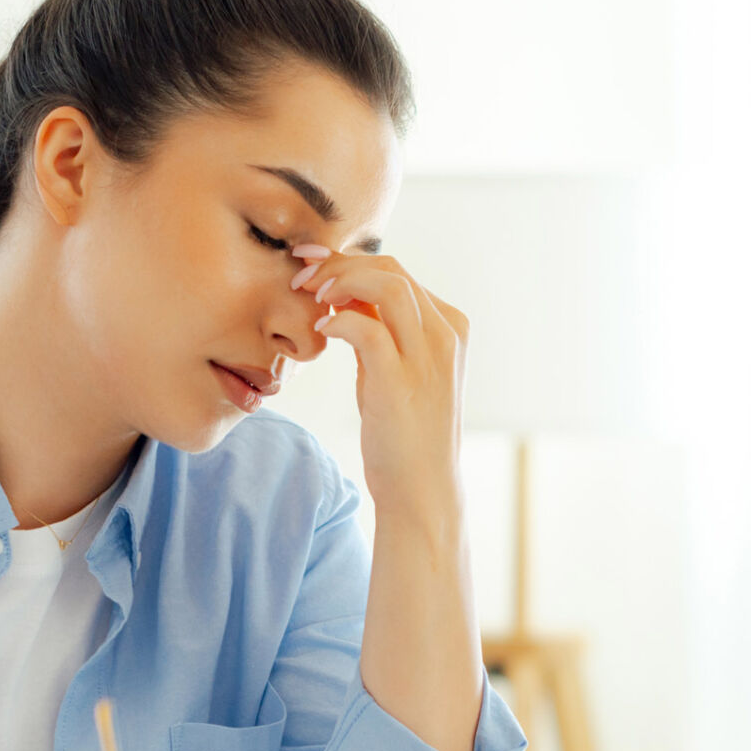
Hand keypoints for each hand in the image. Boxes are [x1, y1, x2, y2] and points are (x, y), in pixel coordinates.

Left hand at [290, 244, 468, 516]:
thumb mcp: (394, 370)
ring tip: (310, 297)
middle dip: (339, 264)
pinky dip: (339, 320)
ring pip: (387, 285)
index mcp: (449, 327)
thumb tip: (343, 295)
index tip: (311, 266)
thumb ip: (379, 331)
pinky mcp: (402, 381)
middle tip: (301, 277)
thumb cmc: (405, 433)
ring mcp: (428, 356)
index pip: (397, 271)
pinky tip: (321, 330)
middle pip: (391, 268)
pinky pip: (369, 329)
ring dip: (340, 282)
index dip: (349, 261)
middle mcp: (445, 335)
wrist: (422, 489)